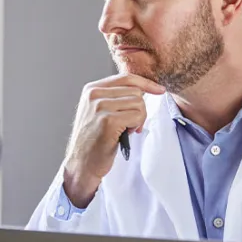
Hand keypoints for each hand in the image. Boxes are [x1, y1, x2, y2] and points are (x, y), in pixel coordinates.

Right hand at [62, 74, 164, 206]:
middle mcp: (94, 94)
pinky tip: (125, 134)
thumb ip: (115, 97)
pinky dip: (136, 126)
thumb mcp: (99, 111)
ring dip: (138, 119)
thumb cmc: (94, 140)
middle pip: (135, 91)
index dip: (146, 83)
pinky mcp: (108, 121)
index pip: (126, 78)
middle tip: (131, 125)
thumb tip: (143, 90)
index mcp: (92, 89)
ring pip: (139, 103)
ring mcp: (100, 106)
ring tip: (126, 130)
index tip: (160, 90)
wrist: (81, 163)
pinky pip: (137, 116)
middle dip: (140, 109)